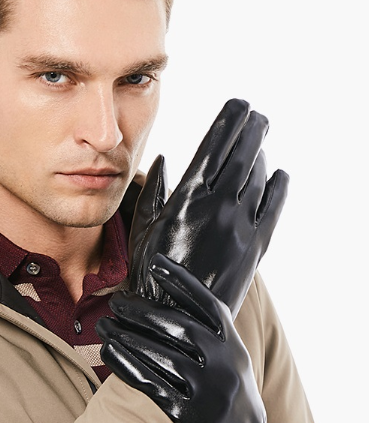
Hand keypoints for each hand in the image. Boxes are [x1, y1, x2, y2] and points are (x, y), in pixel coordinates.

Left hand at [96, 253, 297, 422]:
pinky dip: (127, 366)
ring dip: (128, 337)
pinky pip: (151, 385)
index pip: (208, 306)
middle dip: (143, 311)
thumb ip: (213, 337)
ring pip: (161, 355)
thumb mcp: (234, 364)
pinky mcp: (190, 418)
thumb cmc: (232, 400)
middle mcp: (225, 366)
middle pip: (178, 327)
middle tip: (117, 302)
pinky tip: (110, 353)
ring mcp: (208, 393)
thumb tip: (176, 303)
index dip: (182, 282)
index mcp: (234, 347)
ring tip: (105, 325)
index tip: (156, 264)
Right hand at [129, 99, 288, 318]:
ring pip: (260, 176)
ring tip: (261, 142)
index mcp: (188, 197)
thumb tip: (163, 160)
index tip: (239, 104)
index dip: (230, 119)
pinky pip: (274, 207)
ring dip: (261, 154)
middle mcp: (219, 205)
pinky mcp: (256, 246)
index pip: (216, 144)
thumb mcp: (142, 228)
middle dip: (252, 129)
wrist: (176, 318)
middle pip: (244, 153)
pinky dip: (278, 187)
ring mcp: (242, 225)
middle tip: (257, 116)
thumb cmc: (150, 274)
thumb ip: (154, 192)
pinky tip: (280, 175)